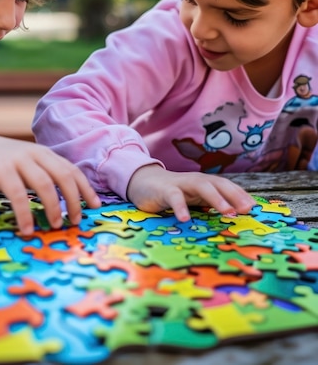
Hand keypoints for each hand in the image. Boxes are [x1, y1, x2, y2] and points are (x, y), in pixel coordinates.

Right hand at [0, 129, 100, 235]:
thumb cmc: (0, 161)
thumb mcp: (26, 162)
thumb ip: (42, 174)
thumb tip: (62, 201)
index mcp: (44, 154)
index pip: (71, 170)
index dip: (85, 188)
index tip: (95, 205)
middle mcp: (36, 155)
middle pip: (64, 176)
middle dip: (74, 200)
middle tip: (76, 220)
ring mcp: (19, 162)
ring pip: (45, 184)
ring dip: (53, 207)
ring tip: (55, 225)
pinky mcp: (2, 172)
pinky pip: (18, 195)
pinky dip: (25, 214)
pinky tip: (27, 228)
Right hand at [126, 164, 254, 220]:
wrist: (144, 182)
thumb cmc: (174, 193)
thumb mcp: (195, 198)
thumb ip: (210, 205)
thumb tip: (234, 218)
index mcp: (205, 183)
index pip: (227, 186)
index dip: (241, 195)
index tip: (255, 209)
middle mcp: (196, 181)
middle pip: (219, 183)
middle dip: (234, 195)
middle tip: (247, 210)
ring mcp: (181, 184)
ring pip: (202, 186)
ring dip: (216, 198)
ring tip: (228, 213)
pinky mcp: (165, 190)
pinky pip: (175, 197)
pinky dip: (181, 207)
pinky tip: (186, 219)